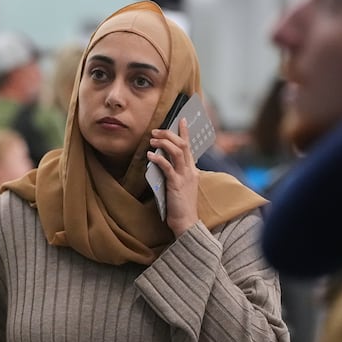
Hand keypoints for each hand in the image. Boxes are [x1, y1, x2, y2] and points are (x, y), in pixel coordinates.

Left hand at [148, 117, 199, 236]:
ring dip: (163, 143)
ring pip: (177, 152)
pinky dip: (158, 159)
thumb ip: (175, 173)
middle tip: (155, 130)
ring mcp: (184, 177)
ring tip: (152, 139)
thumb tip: (162, 162)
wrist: (186, 222)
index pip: (189, 146)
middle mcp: (190, 170)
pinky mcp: (176, 184)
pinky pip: (168, 167)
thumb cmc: (181, 206)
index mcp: (192, 170)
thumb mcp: (180, 186)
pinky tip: (150, 155)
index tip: (180, 119)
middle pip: (183, 145)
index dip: (184, 132)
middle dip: (169, 134)